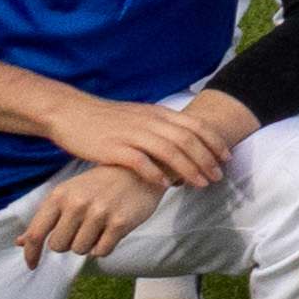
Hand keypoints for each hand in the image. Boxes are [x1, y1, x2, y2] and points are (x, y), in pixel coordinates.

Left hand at [15, 159, 169, 264]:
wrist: (139, 169)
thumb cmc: (100, 184)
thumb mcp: (69, 193)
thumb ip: (46, 218)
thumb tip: (21, 243)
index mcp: (60, 195)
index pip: (37, 233)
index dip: (31, 253)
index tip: (32, 265)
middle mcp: (77, 203)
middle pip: (59, 246)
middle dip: (68, 243)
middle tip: (81, 229)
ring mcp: (99, 213)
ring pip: (80, 250)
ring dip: (88, 244)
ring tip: (99, 226)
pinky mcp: (120, 223)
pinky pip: (102, 251)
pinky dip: (104, 247)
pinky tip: (111, 231)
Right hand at [40, 86, 241, 191]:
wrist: (71, 113)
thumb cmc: (107, 119)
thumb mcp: (140, 115)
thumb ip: (162, 126)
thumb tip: (186, 139)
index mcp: (157, 113)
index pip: (195, 126)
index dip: (214, 142)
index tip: (226, 158)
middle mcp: (149, 121)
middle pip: (187, 139)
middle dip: (207, 159)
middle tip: (218, 177)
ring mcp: (131, 134)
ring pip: (168, 150)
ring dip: (188, 169)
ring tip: (199, 184)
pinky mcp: (113, 148)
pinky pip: (139, 161)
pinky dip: (154, 173)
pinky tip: (164, 186)